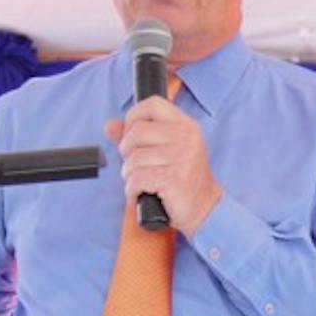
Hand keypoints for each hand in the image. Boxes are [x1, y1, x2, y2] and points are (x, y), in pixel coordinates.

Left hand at [104, 96, 222, 237]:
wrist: (205, 210)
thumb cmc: (183, 181)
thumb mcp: (165, 151)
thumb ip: (137, 136)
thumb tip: (110, 125)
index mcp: (187, 126)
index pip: (152, 105)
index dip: (133, 118)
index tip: (132, 137)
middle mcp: (187, 138)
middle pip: (136, 132)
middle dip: (127, 153)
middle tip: (138, 167)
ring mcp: (182, 158)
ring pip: (133, 159)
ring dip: (130, 176)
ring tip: (144, 183)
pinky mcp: (174, 179)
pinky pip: (136, 179)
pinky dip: (133, 191)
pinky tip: (143, 194)